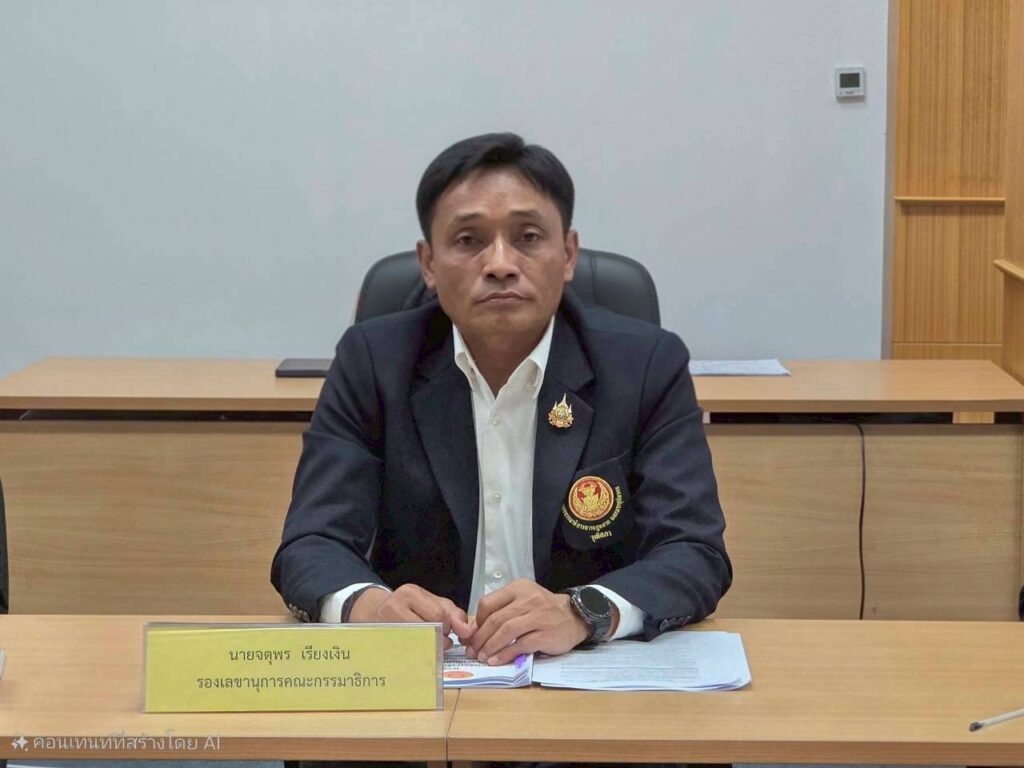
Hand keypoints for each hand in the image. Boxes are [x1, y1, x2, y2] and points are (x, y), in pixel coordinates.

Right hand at [349, 584, 473, 649]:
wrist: (378, 614)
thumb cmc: (411, 610)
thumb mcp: (434, 605)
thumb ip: (454, 615)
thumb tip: (467, 631)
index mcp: (411, 593)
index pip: (438, 614)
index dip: (448, 627)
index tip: (447, 631)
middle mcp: (395, 604)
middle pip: (429, 627)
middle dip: (440, 637)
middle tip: (440, 640)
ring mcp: (386, 623)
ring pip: (418, 641)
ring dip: (430, 647)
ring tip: (431, 645)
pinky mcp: (382, 639)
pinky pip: (407, 651)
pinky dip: (418, 653)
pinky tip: (419, 650)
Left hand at [466, 579, 589, 664]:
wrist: (575, 617)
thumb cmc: (544, 610)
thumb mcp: (524, 601)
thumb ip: (504, 610)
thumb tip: (477, 630)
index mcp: (518, 589)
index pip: (488, 603)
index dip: (476, 622)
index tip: (472, 635)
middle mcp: (528, 599)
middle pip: (495, 619)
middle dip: (480, 638)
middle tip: (472, 651)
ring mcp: (538, 616)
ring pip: (506, 631)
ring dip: (491, 646)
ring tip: (482, 657)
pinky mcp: (545, 634)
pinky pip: (520, 645)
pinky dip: (505, 654)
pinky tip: (496, 661)